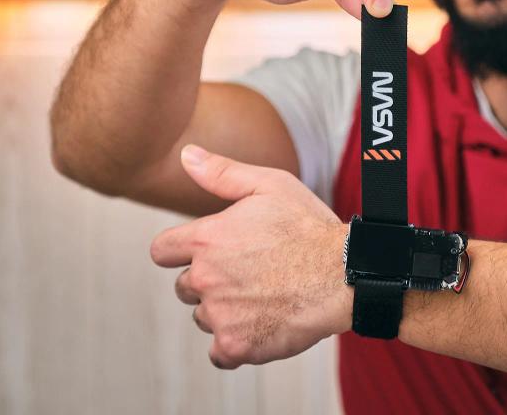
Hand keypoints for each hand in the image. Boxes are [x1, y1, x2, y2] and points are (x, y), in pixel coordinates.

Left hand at [150, 144, 351, 369]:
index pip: (162, 251)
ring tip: (264, 296)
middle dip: (209, 281)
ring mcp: (219, 315)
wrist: (345, 275)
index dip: (180, 251)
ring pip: (204, 317)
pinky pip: (220, 352)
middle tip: (250, 273)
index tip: (205, 254)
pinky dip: (237, 343)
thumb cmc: (310, 228)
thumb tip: (185, 154)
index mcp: (206, 239)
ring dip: (225, 311)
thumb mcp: (269, 186)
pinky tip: (263, 324)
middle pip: (184, 287)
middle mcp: (204, 278)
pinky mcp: (236, 345)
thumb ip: (221, 173)